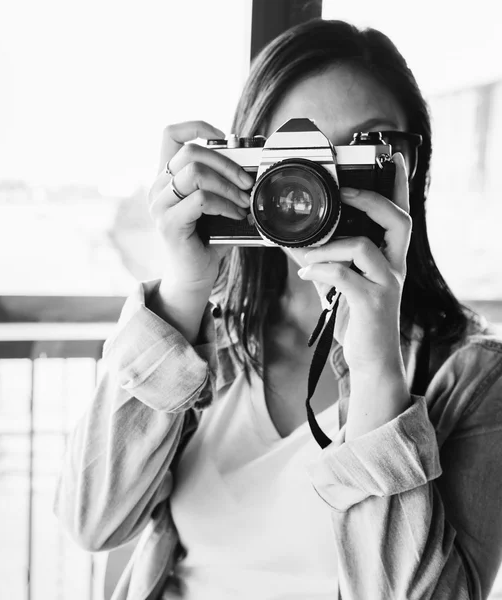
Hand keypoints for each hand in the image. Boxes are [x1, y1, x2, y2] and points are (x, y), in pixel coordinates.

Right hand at [148, 121, 253, 287]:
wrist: (195, 275)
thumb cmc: (207, 239)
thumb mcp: (215, 204)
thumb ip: (222, 183)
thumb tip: (252, 165)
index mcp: (166, 178)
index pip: (170, 135)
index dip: (197, 126)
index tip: (224, 137)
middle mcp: (157, 188)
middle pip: (190, 151)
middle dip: (227, 162)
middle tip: (247, 180)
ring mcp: (160, 206)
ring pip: (195, 172)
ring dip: (228, 184)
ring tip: (244, 199)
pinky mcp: (169, 223)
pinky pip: (201, 199)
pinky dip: (225, 203)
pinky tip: (237, 214)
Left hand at [297, 153, 410, 376]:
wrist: (370, 361)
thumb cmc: (357, 319)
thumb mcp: (340, 286)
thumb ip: (324, 262)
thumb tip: (292, 242)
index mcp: (390, 259)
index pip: (401, 216)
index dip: (398, 187)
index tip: (390, 161)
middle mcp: (394, 268)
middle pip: (398, 221)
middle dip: (370, 200)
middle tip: (345, 193)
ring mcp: (386, 285)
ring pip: (362, 246)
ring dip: (327, 245)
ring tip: (307, 255)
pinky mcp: (371, 304)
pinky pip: (343, 276)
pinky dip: (319, 269)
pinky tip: (306, 273)